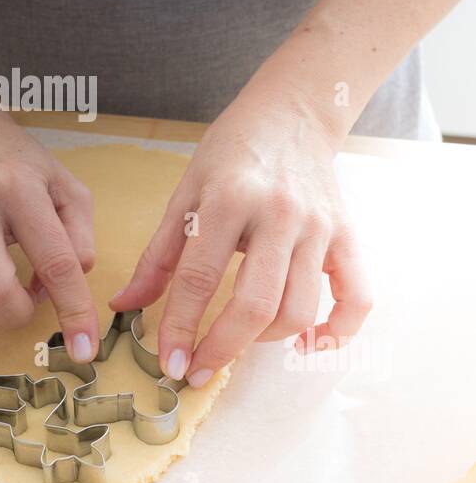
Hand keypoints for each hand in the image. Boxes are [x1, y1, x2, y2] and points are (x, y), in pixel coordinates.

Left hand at [112, 84, 371, 385]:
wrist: (292, 112)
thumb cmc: (232, 152)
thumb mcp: (185, 190)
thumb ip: (158, 254)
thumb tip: (126, 305)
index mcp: (228, 199)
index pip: (200, 278)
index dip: (180, 326)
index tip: (168, 362)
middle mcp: (278, 214)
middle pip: (255, 305)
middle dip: (222, 349)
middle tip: (198, 371)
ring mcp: (318, 226)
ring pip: (299, 309)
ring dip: (266, 341)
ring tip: (240, 343)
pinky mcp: (347, 235)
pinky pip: (356, 297)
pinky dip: (337, 331)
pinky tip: (309, 345)